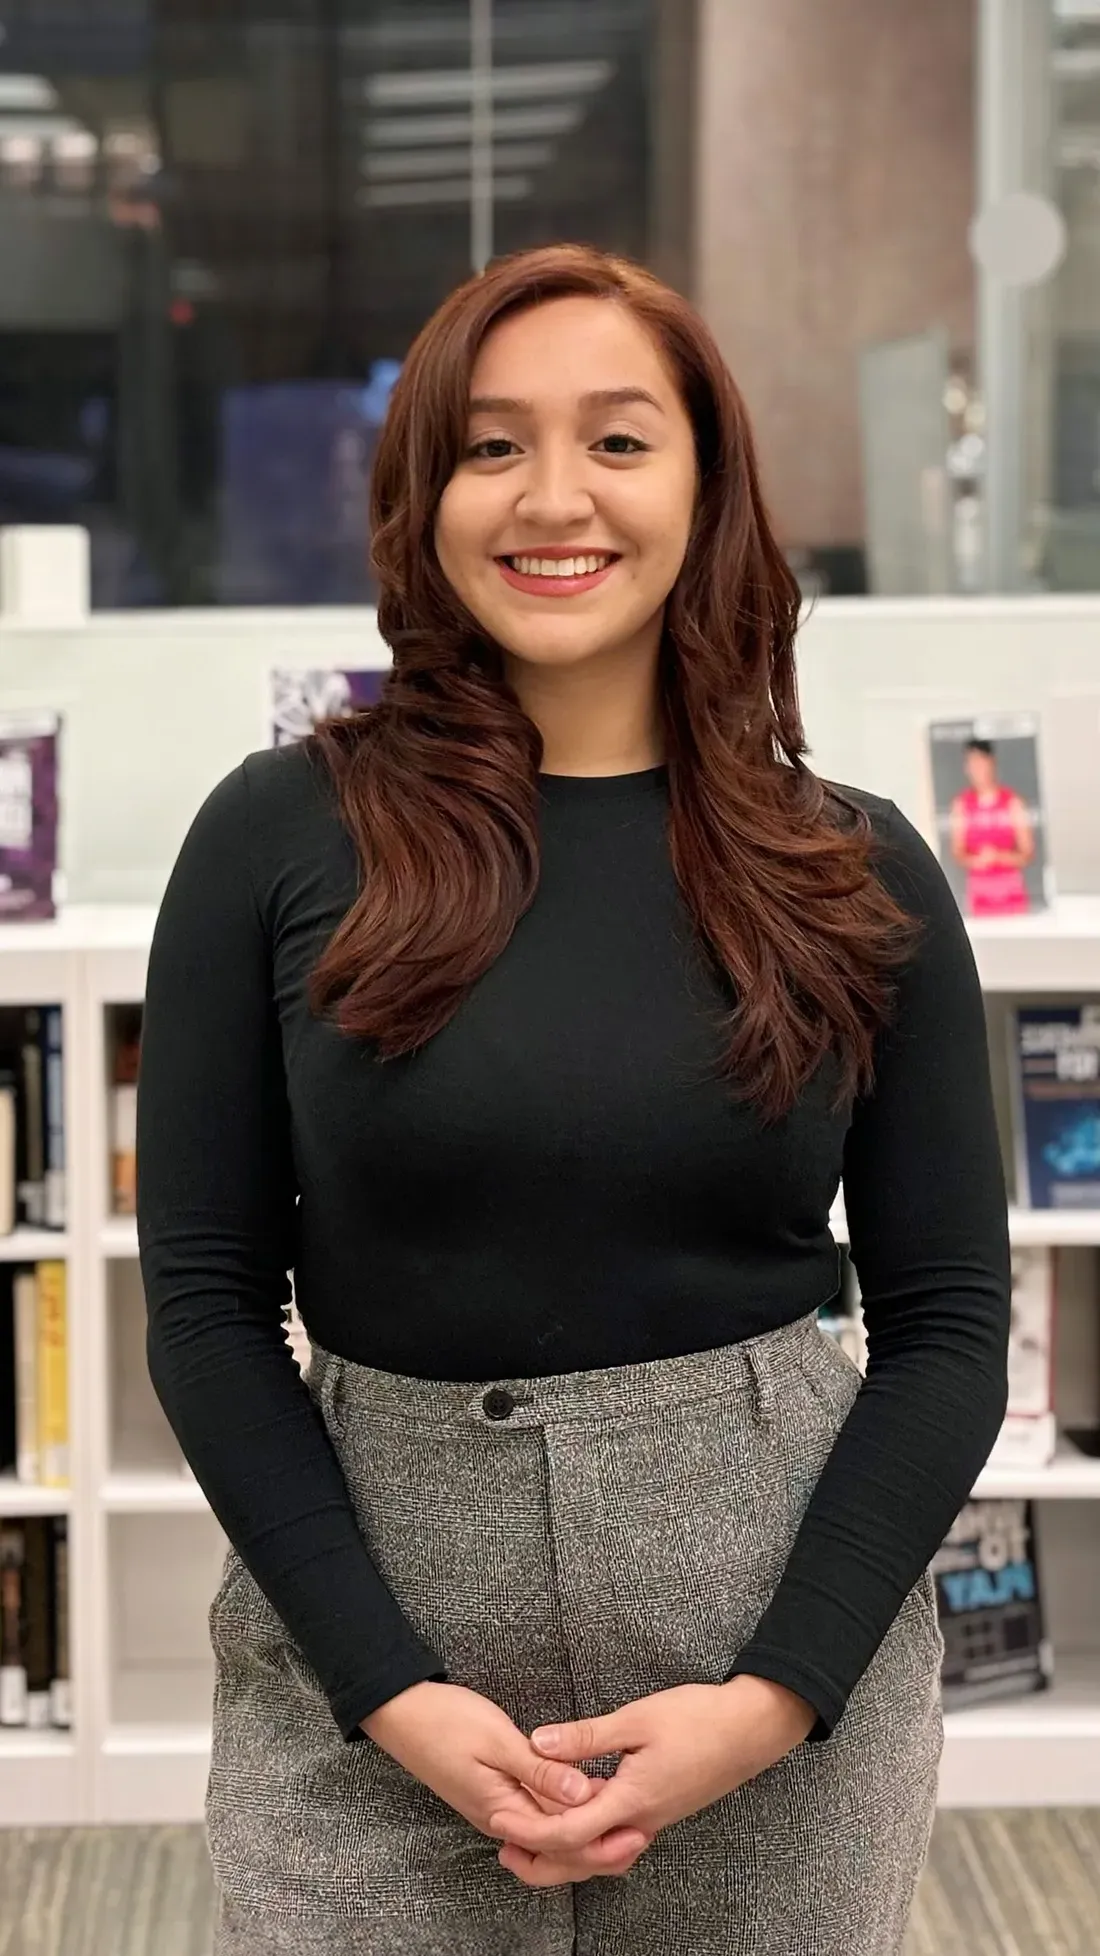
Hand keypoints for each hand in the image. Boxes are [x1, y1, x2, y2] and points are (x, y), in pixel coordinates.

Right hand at [360, 1680, 647, 1879]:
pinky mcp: (498, 1796)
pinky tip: (587, 1803)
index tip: (635, 1825)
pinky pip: (539, 1820)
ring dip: (586, 1834)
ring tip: (623, 1822)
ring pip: (550, 1837)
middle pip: (558, 1849)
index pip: (560, 1839)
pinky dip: (566, 1818)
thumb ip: (540, 1771)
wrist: (401, 1714)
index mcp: (502, 1810)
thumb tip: (582, 1795)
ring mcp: (498, 1810)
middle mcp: (502, 1820)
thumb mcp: (497, 1741)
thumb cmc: (445, 1721)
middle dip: (599, 1847)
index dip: (600, 1836)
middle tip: (641, 1833)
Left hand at [492, 1677, 816, 1888]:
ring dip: (561, 1849)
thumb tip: (538, 1743)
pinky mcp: (661, 1810)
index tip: (497, 1817)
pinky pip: (615, 1838)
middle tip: (502, 1847)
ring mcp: (653, 1819)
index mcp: (632, 1800)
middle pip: (582, 1858)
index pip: (569, 1832)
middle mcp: (641, 1821)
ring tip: (529, 1836)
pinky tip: (573, 1816)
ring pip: (599, 1852)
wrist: (752, 1729)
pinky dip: (587, 1836)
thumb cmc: (699, 1718)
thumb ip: (586, 1736)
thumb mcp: (637, 1718)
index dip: (529, 1829)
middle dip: (540, 1858)